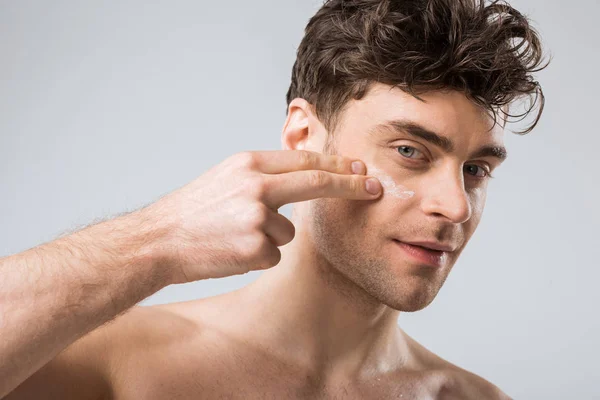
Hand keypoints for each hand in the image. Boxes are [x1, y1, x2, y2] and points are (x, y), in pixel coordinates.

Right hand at [144, 150, 381, 282]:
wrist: (158, 241)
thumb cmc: (193, 210)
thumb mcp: (226, 177)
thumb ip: (263, 174)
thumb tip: (303, 175)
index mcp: (249, 164)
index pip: (305, 161)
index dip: (336, 164)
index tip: (359, 167)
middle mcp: (256, 186)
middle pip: (317, 183)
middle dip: (350, 185)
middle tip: (374, 188)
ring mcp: (256, 218)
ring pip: (289, 232)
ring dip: (271, 239)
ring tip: (235, 237)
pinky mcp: (254, 250)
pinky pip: (274, 255)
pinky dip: (258, 257)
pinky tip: (231, 252)